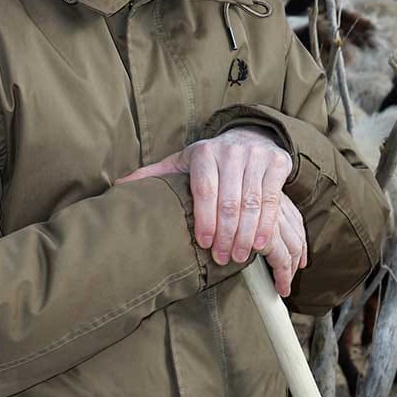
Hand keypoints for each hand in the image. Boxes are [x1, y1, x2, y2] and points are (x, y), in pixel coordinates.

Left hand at [115, 126, 307, 296]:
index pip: (204, 190)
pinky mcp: (278, 163)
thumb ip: (155, 176)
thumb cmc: (210, 160)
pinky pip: (272, 199)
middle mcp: (232, 151)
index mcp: (204, 152)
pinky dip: (266, 225)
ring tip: (239, 257)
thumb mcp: (182, 163)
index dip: (204, 219)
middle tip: (221, 259)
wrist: (249, 137)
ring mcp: (257, 156)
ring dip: (246, 235)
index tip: (204, 244)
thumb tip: (119, 187)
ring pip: (252, 203)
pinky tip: (259, 245)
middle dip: (226, 234)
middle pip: (230, 201)